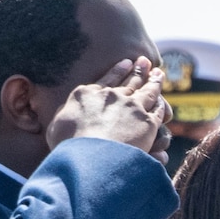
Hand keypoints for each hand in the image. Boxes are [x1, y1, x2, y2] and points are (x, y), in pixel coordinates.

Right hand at [45, 57, 170, 153]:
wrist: (90, 157)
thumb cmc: (68, 146)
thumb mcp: (56, 126)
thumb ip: (63, 115)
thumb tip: (64, 112)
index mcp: (87, 94)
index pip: (106, 80)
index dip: (117, 71)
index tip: (126, 62)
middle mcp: (111, 96)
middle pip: (129, 82)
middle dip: (138, 70)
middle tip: (145, 61)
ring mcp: (131, 107)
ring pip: (147, 91)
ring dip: (154, 81)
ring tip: (158, 73)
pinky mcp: (147, 122)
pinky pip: (158, 110)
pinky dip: (161, 104)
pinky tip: (163, 100)